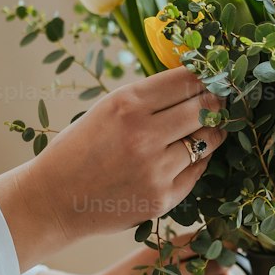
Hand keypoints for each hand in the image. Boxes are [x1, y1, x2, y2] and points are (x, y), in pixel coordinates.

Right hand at [0, 69, 223, 268]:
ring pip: (208, 140)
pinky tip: (193, 154)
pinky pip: (198, 170)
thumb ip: (145, 99)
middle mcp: (144, 135)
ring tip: (213, 126)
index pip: (185, 80)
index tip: (213, 75)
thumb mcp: (105, 110)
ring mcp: (156, 169)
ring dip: (214, 130)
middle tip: (220, 99)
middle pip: (204, 107)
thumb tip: (191, 83)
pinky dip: (199, 159)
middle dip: (217, 101)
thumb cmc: (78, 150)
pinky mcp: (163, 197)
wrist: (54, 199)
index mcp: (126, 105)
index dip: (205, 76)